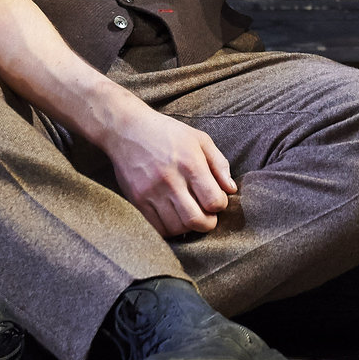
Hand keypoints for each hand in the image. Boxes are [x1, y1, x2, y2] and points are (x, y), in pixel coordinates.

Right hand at [104, 105, 237, 236]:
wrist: (127, 130)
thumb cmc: (168, 133)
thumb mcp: (199, 139)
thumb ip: (219, 164)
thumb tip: (231, 190)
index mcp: (190, 163)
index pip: (214, 201)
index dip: (220, 204)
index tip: (216, 199)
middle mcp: (170, 180)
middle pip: (196, 220)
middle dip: (208, 223)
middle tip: (207, 215)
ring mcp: (151, 192)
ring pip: (177, 228)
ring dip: (188, 226)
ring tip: (189, 214)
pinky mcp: (137, 200)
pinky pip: (157, 228)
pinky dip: (170, 228)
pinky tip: (173, 216)